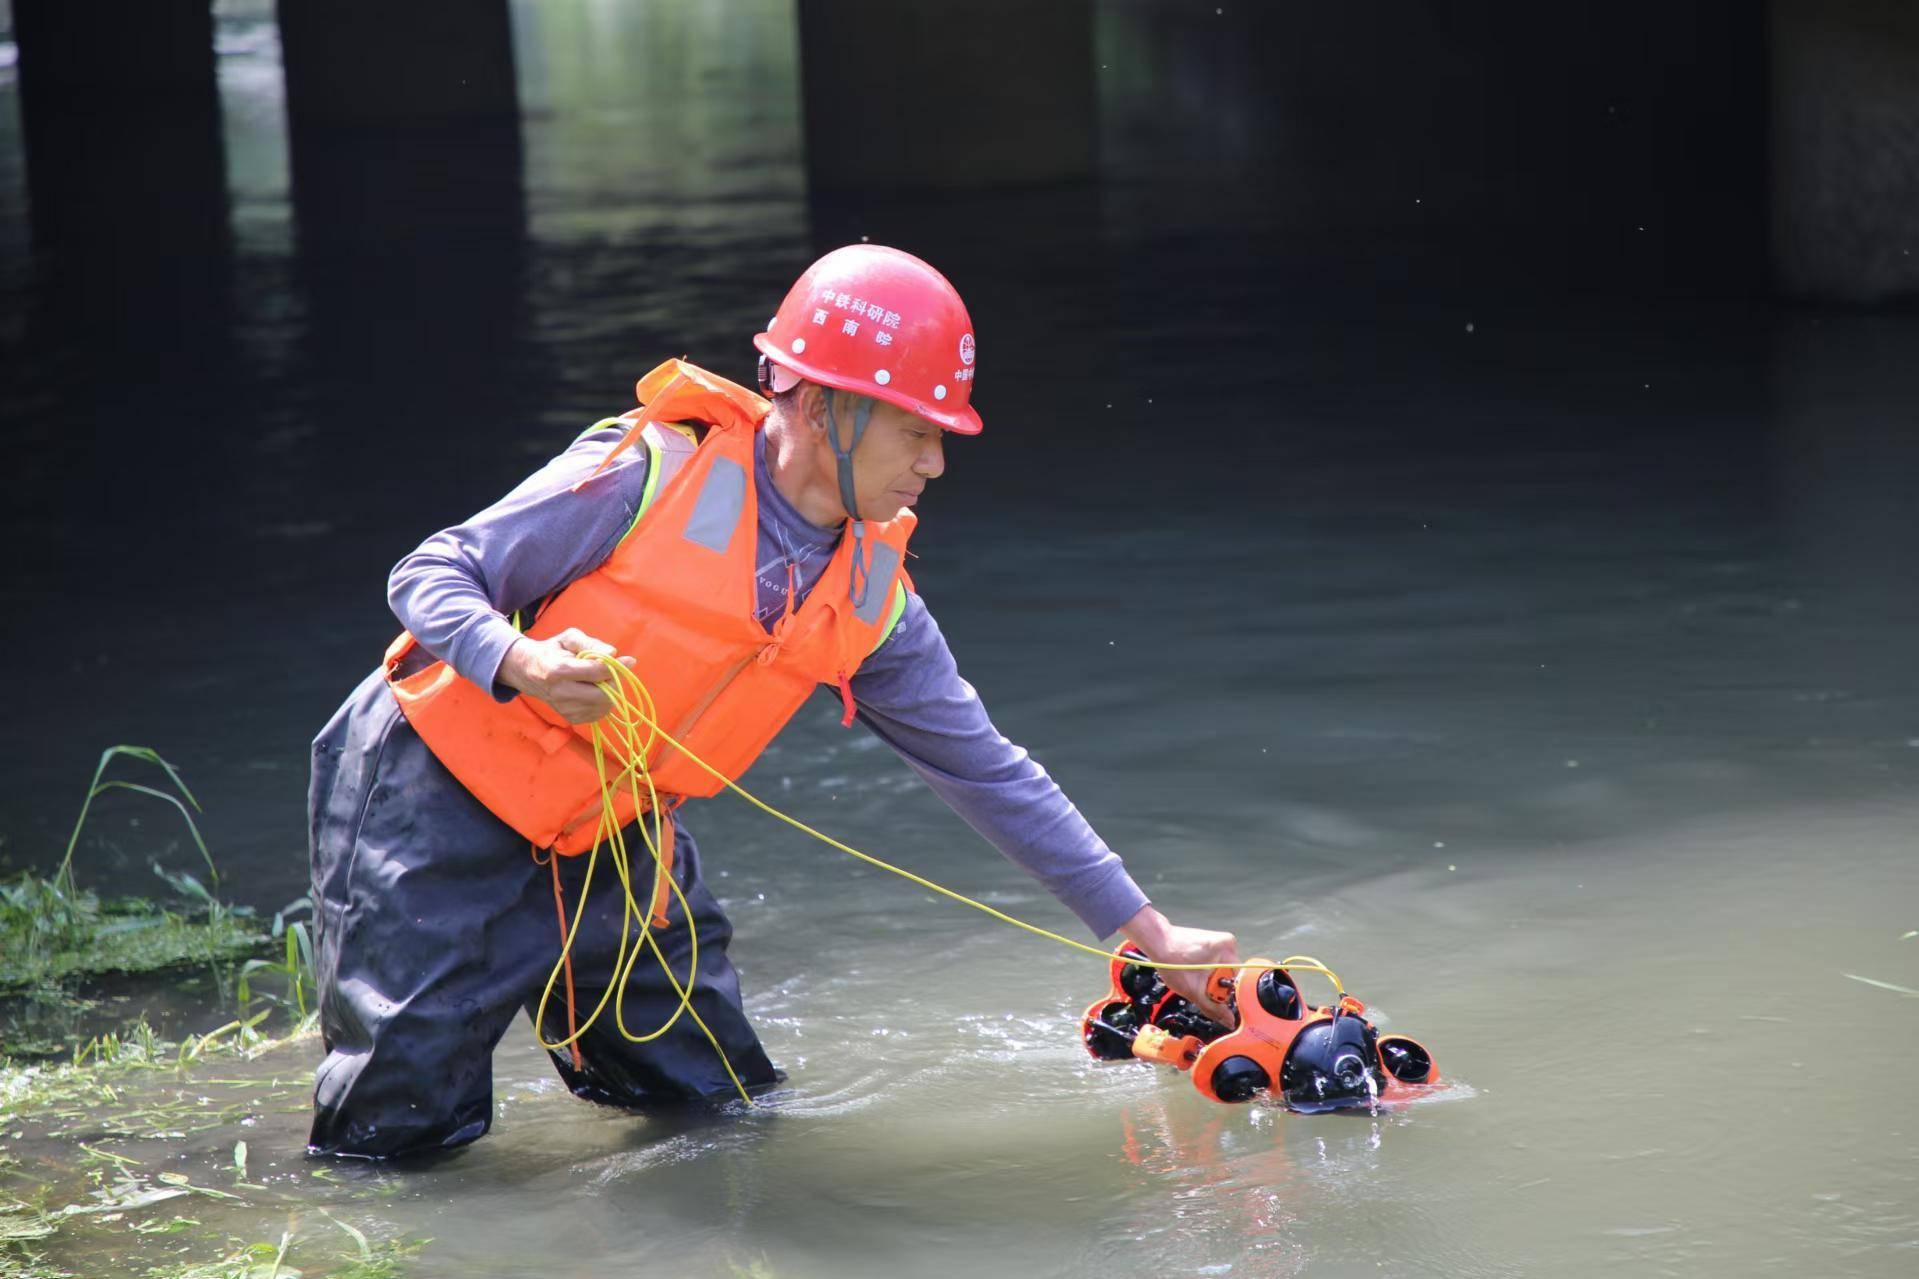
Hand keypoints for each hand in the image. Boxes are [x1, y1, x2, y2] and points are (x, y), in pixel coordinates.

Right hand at [497, 627, 635, 723]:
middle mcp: (560, 693)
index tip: (629, 660)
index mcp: (558, 670)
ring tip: (598, 680)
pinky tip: (593, 691)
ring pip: (603, 705)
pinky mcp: (570, 718)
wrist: (529, 672)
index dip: (615, 667)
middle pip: (602, 693)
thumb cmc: (553, 651)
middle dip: (612, 681)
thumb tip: (613, 652)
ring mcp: (565, 709)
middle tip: (610, 671)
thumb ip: (590, 643)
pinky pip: (598, 713)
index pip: (595, 672)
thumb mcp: (568, 638)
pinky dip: (602, 702)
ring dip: (609, 692)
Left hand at [1116, 904, 1238, 1024]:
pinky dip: (1208, 970)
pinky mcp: (1213, 941)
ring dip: (1212, 978)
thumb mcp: (1193, 990)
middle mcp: (1229, 942)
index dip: (1226, 995)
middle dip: (1216, 986)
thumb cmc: (1171, 960)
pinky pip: (1217, 963)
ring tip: (1195, 976)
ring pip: (1223, 970)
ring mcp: (1221, 940)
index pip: (1238, 982)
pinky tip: (1195, 970)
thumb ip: (1213, 1008)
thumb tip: (1228, 1020)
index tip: (1215, 1000)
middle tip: (1200, 986)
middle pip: (1230, 976)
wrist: (1157, 942)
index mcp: (1228, 949)